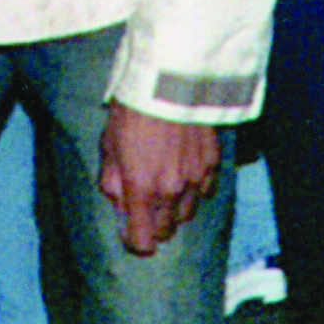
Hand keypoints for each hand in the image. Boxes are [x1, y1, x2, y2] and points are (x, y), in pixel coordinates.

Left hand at [97, 105, 224, 257]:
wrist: (169, 80)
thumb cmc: (133, 112)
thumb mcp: (109, 148)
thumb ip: (113, 183)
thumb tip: (120, 205)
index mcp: (142, 189)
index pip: (143, 241)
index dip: (134, 243)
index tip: (130, 234)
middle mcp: (172, 190)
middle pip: (168, 231)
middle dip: (155, 226)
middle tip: (146, 209)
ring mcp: (197, 177)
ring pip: (188, 214)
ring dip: (175, 210)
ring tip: (166, 190)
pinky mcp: (213, 162)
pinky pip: (207, 191)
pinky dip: (196, 190)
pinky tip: (186, 174)